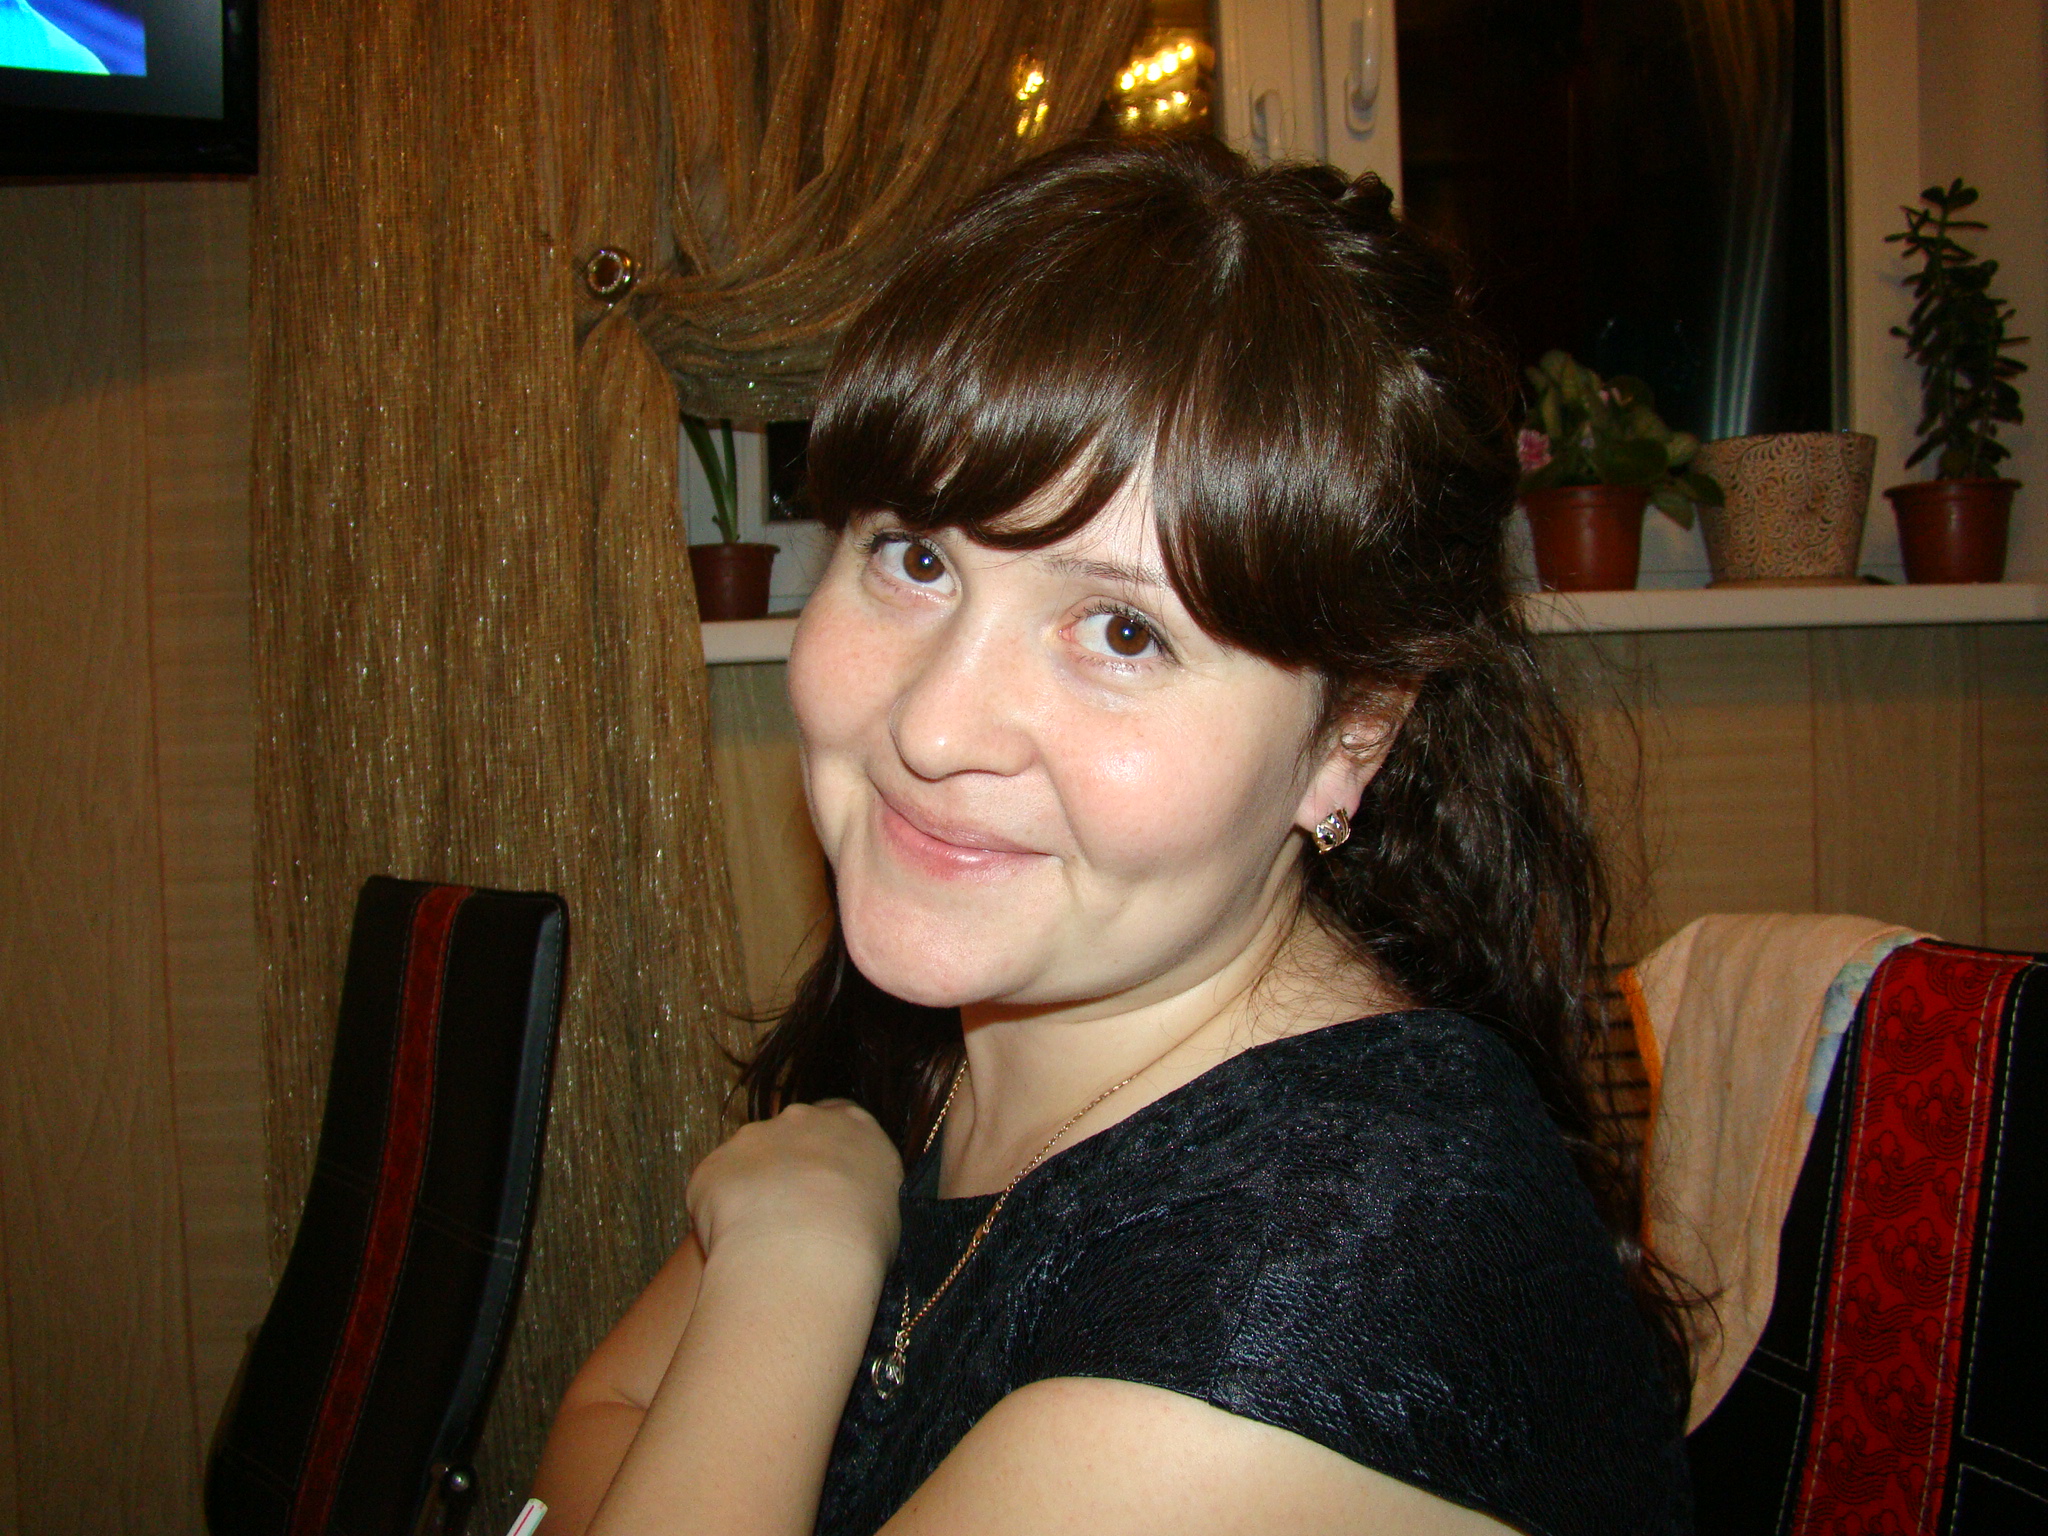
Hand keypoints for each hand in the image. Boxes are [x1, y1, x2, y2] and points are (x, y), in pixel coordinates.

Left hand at [686, 1100, 903, 1275]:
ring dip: (754, 1188)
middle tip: (794, 1213)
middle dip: (789, 1165)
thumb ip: (867, 1191)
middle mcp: (802, 1119)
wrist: (805, 1253)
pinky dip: (722, 1212)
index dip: (831, 1152)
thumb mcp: (890, 1207)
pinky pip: (717, 1186)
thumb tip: (853, 1206)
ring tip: (764, 1236)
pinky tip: (737, 1242)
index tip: (830, 1182)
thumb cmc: (863, 1237)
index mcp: (854, 1124)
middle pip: (790, 1133)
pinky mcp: (715, 1164)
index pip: (842, 1118)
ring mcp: (753, 1137)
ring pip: (749, 1158)